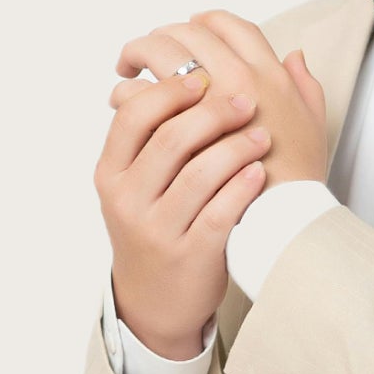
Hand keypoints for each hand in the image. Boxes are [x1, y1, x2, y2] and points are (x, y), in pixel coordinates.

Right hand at [95, 34, 270, 361]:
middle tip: (244, 99)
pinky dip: (242, 186)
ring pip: (199, 174)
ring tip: (261, 134)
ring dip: (236, 146)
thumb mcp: (136, 184)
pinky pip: (220, 212)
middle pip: (170, 138)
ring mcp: (158, 230)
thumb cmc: (155, 227)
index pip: (133, 115)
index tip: (203, 76)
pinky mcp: (190, 255)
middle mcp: (128, 200)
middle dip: (213, 112)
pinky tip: (259, 170)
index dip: (169, 90)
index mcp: (111, 173)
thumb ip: (149, 135)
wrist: (155, 301)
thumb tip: (175, 73)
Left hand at [127, 9, 328, 192]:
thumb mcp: (312, 129)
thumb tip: (293, 55)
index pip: (228, 24)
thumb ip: (304, 86)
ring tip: (129, 72)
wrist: (277, 230)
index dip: (204, 23)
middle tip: (148, 49)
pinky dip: (126, 96)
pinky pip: (137, 99)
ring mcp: (200, 106)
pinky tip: (123, 104)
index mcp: (267, 75)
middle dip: (162, 35)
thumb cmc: (296, 183)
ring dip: (138, 57)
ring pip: (155, 54)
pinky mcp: (170, 138)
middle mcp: (235, 79)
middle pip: (186, 32)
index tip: (191, 31)